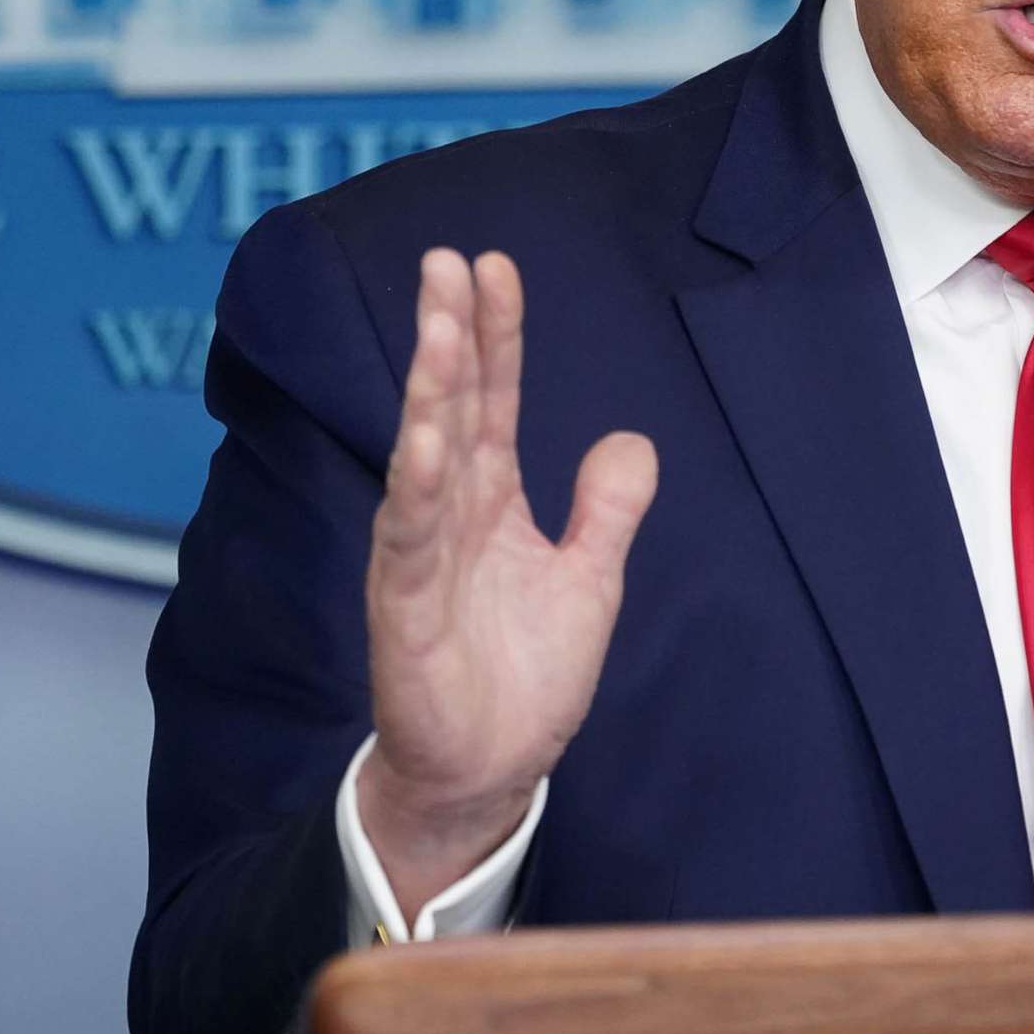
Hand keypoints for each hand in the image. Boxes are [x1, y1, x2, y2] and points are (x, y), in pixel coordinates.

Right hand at [357, 248, 658, 924]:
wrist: (488, 772)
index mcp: (492, 499)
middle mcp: (450, 512)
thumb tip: (631, 437)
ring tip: (440, 327)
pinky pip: (407, 537)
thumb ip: (607, 509)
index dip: (496, 335)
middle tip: (446, 261)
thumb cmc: (525, 676)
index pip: (492, 398)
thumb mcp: (589, 580)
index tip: (494, 266)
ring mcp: (420, 555)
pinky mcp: (403, 608)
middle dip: (449, 334)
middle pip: (449, 406)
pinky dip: (416, 486)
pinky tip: (426, 438)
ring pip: (423, 456)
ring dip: (428, 391)